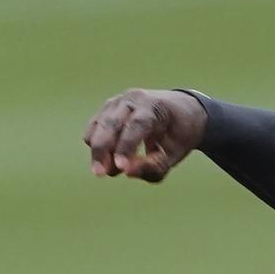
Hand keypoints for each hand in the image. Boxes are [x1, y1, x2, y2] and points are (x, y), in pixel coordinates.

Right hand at [83, 88, 207, 182]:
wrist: (180, 111)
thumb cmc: (179, 135)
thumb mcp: (175, 154)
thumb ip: (156, 166)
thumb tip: (127, 172)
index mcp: (155, 106)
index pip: (137, 125)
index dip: (127, 146)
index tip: (121, 168)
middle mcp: (133, 99)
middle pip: (111, 123)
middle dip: (102, 149)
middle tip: (100, 174)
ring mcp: (116, 102)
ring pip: (98, 126)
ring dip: (99, 151)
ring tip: (113, 171)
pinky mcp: (106, 110)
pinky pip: (94, 129)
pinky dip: (97, 146)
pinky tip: (110, 159)